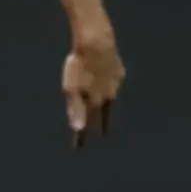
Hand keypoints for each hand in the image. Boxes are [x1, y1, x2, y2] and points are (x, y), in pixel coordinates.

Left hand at [61, 31, 122, 146]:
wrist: (97, 42)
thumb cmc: (80, 65)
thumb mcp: (72, 88)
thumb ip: (75, 109)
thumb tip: (78, 129)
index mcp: (96, 100)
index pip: (87, 123)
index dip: (82, 136)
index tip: (78, 148)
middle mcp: (108, 94)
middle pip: (101, 114)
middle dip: (96, 125)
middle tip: (96, 135)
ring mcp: (115, 82)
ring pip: (111, 99)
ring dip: (107, 109)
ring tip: (105, 115)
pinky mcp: (118, 70)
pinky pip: (115, 83)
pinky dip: (111, 88)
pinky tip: (109, 87)